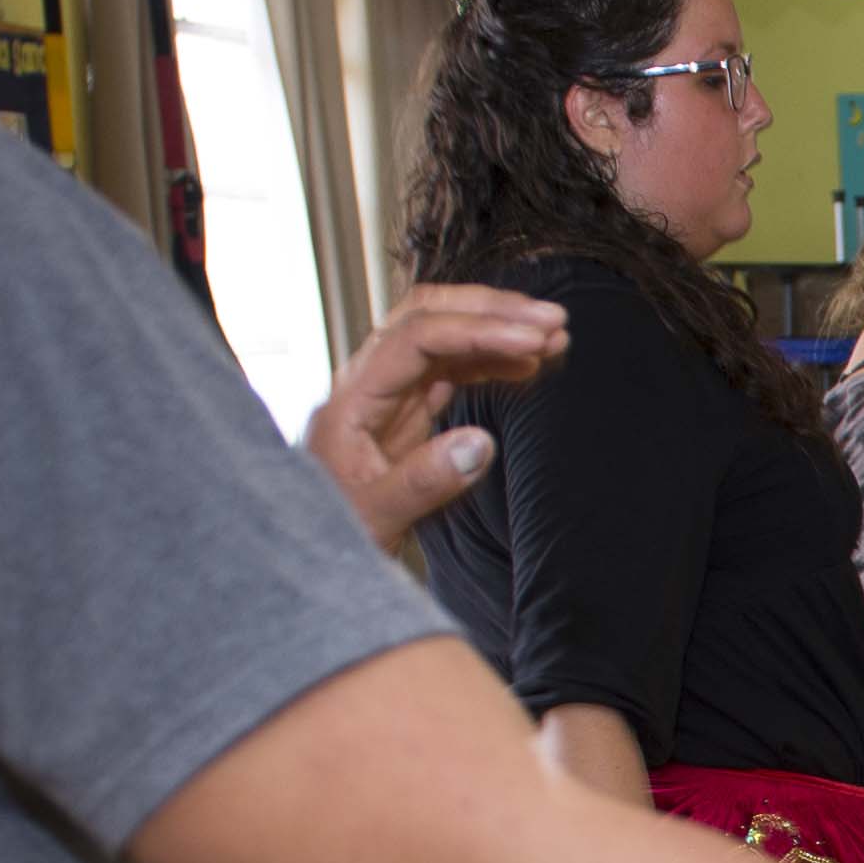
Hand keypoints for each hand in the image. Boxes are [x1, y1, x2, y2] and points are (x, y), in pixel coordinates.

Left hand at [308, 284, 566, 553]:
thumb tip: (480, 444)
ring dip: (499, 331)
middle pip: (429, 316)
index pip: (416, 338)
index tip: (531, 342)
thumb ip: (423, 482)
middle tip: (551, 321)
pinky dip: (493, 362)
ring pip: (446, 337)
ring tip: (555, 339)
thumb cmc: (330, 532)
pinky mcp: (407, 411)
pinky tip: (528, 368)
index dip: (478, 332)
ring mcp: (389, 394)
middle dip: (493, 311)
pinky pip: (452, 370)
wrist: (308, 550)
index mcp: (353, 398)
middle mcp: (370, 383)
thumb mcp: (374, 519)